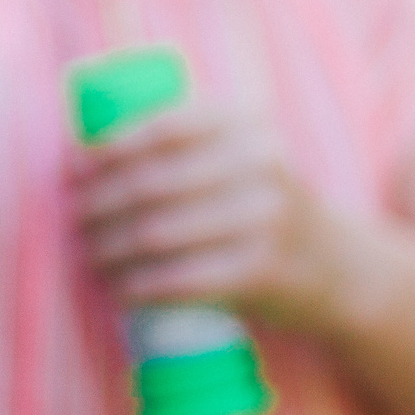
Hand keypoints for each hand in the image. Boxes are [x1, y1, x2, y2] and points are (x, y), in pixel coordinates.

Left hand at [71, 98, 366, 336]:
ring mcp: (264, 219)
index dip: (109, 147)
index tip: (74, 169)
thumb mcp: (245, 157)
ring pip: (157, 233)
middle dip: (99, 204)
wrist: (341, 269)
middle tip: (75, 220)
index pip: (163, 128)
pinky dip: (139, 286)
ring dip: (109, 248)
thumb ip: (191, 142)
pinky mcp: (262, 271)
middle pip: (151, 183)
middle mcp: (260, 164)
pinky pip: (181, 279)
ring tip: (89, 255)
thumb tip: (86, 149)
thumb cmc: (266, 207)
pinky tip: (120, 289)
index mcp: (247, 126)